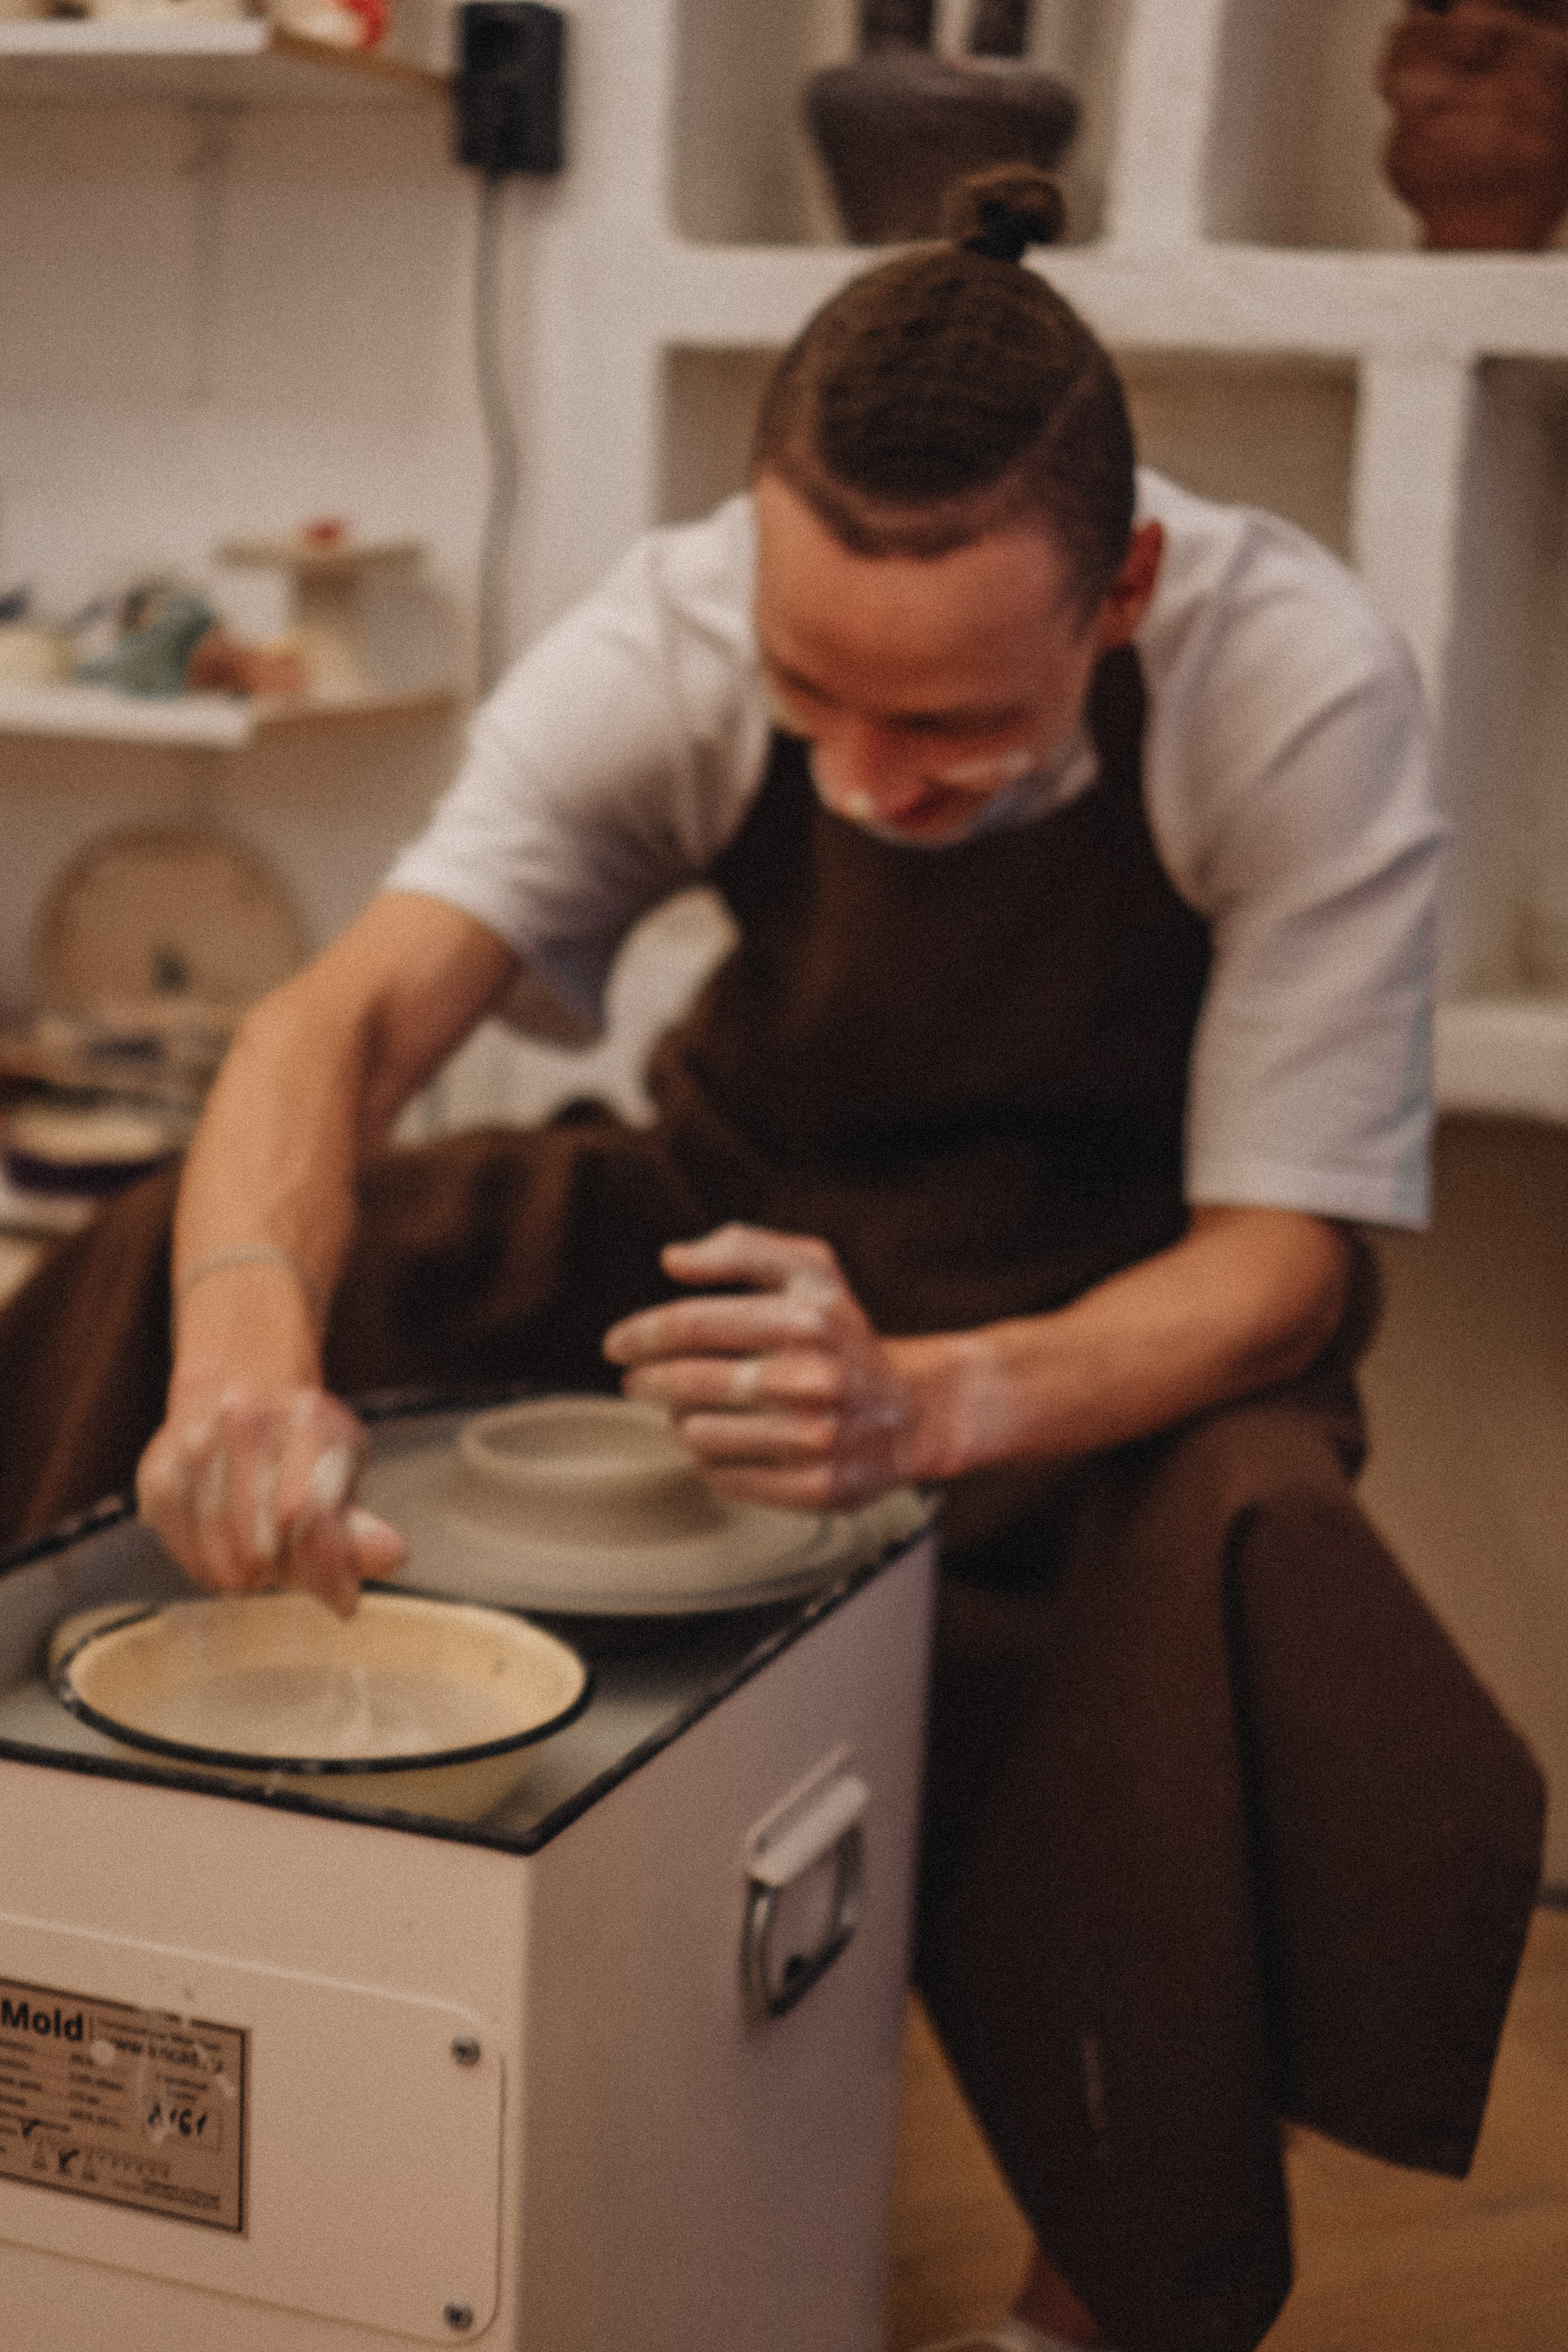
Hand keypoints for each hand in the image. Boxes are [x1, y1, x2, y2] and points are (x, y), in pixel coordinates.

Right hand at [135, 1385, 406, 1617]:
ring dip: (242, 1570)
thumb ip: (362, 1526)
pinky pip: (182, 1546)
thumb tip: (393, 1556)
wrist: (235, 1390)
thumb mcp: (343, 1476)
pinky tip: (225, 1559)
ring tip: (260, 1564)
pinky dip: (207, 1565)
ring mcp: (195, 1443)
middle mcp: (246, 1419)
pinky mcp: (158, 1471)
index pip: (307, 1511)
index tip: (343, 1602)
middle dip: (282, 1569)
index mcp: (308, 1417)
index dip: (325, 1567)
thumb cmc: (302, 1449)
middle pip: (259, 1540)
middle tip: (290, 1568)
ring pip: (219, 1549)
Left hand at [603, 1225, 921, 1509]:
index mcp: (807, 1319)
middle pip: (688, 1383)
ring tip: (693, 1409)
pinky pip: (724, 1477)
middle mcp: (813, 1379)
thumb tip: (673, 1259)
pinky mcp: (816, 1488)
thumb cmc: (843, 1335)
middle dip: (646, 1381)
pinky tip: (727, 1442)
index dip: (641, 1334)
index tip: (617, 1345)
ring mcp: (816, 1439)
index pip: (692, 1324)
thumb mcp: (811, 1271)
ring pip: (698, 1434)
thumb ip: (742, 1248)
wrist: (912, 1412)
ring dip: (681, 1420)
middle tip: (636, 1381)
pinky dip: (711, 1460)